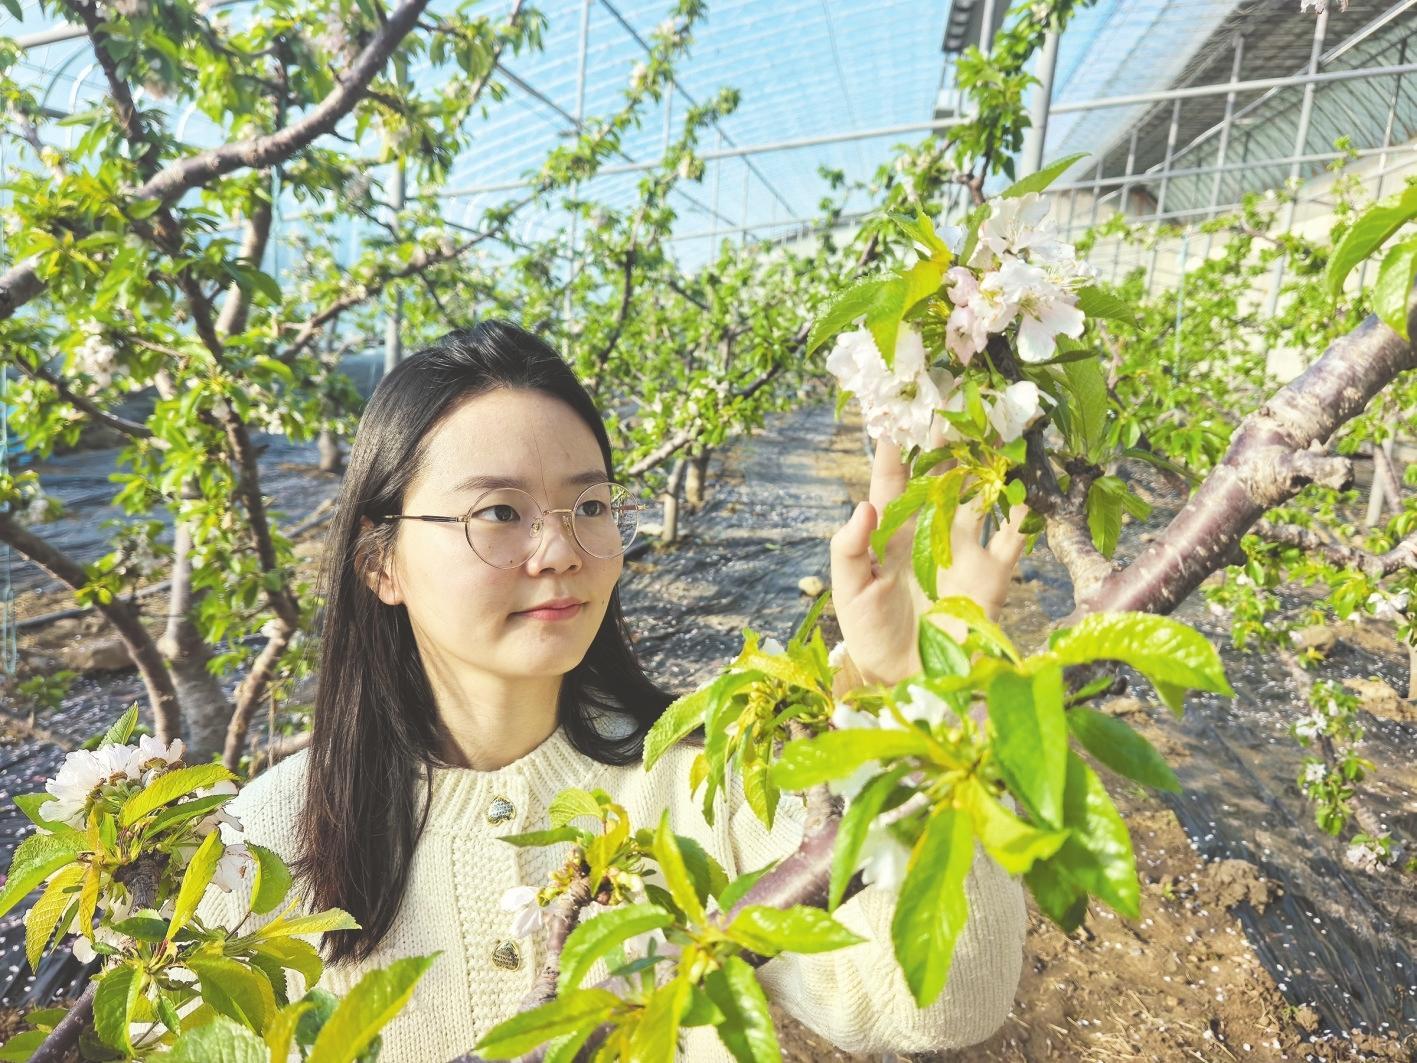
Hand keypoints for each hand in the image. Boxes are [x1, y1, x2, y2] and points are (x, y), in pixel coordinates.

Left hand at [829, 434, 1028, 687]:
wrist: (906, 678)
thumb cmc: (870, 633)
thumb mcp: (849, 590)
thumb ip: (849, 548)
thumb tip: (862, 505)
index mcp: (892, 532)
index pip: (893, 481)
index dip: (896, 450)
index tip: (898, 415)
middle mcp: (931, 533)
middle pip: (943, 478)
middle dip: (949, 444)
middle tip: (955, 405)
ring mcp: (964, 551)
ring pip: (980, 497)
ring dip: (988, 467)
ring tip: (997, 431)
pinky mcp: (991, 575)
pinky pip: (1013, 537)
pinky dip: (1024, 513)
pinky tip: (1030, 489)